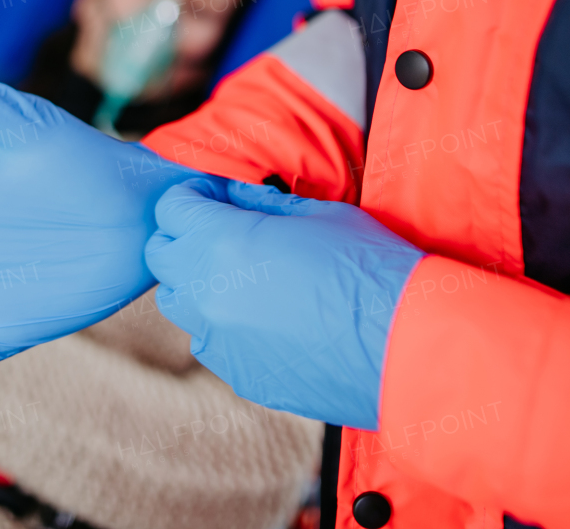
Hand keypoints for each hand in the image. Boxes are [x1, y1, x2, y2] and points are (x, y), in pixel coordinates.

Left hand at [144, 179, 423, 429]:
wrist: (408, 346)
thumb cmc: (370, 268)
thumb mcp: (317, 214)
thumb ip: (262, 202)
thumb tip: (233, 195)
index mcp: (221, 242)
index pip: (171, 208)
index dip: (194, 196)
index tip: (218, 197)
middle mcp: (206, 293)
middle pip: (161, 256)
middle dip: (186, 236)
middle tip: (225, 231)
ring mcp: (219, 341)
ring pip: (179, 302)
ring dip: (198, 282)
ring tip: (245, 275)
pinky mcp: (239, 375)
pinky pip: (210, 342)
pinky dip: (225, 324)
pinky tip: (269, 318)